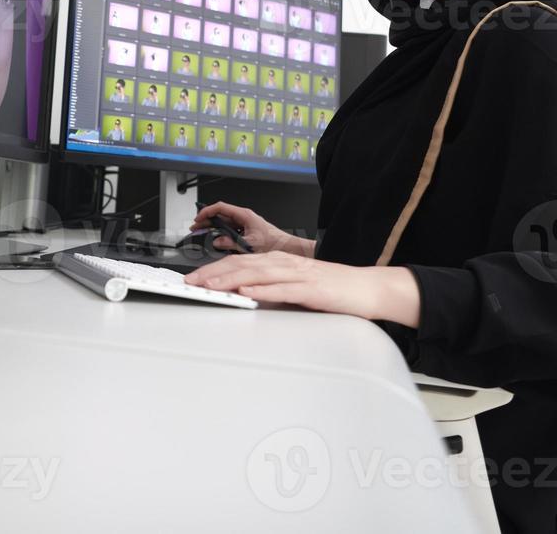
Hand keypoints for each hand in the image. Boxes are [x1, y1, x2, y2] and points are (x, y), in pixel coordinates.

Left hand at [184, 252, 420, 325]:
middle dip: (213, 273)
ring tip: (210, 285)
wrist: (366, 288)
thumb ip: (269, 287)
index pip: (239, 263)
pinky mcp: (311, 289)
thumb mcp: (293, 285)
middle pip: (242, 265)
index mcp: (279, 261)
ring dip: (230, 279)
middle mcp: (285, 263)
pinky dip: (263, 290)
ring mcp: (298, 274)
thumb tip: (241, 295)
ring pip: (257, 273)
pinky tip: (247, 293)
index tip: (193, 279)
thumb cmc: (331, 289)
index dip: (213, 269)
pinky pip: (283, 288)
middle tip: (191, 282)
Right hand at [189, 201, 311, 255]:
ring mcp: (245, 225)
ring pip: (224, 224)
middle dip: (207, 220)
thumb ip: (231, 243)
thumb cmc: (275, 242)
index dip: (207, 211)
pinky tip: (217, 241)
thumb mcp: (250, 244)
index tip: (198, 218)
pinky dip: (222, 235)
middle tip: (196, 227)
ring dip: (214, 228)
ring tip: (204, 233)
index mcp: (244, 215)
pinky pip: (230, 231)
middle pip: (220, 215)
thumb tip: (217, 241)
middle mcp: (244, 218)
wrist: (287, 248)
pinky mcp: (246, 232)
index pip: (221, 207)